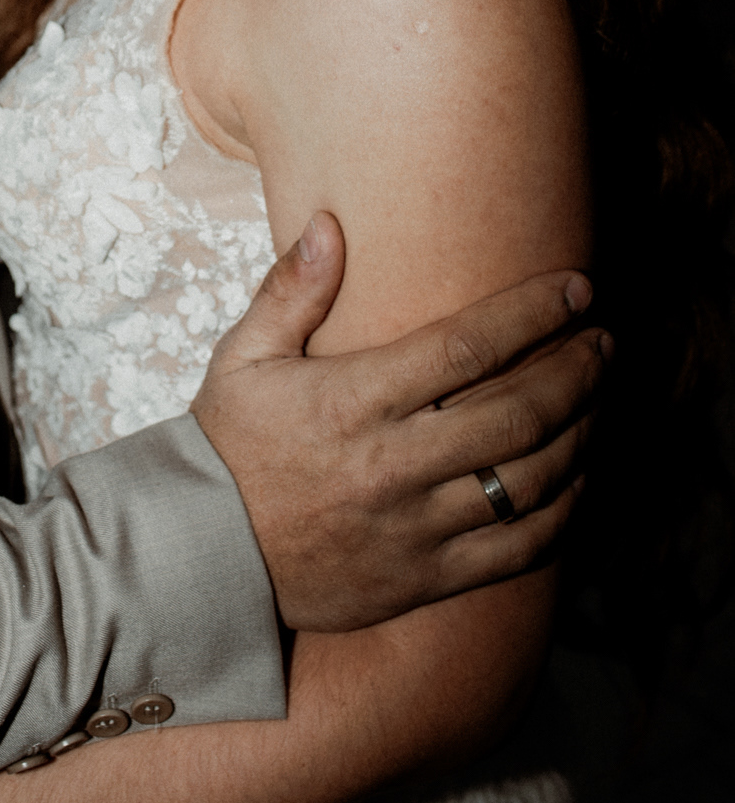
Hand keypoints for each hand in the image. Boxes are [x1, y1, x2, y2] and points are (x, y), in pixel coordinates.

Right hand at [191, 212, 608, 630]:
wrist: (200, 557)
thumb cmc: (225, 447)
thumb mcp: (241, 358)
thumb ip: (290, 291)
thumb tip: (328, 223)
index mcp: (353, 401)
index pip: (466, 347)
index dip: (532, 313)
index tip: (576, 287)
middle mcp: (393, 464)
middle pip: (516, 412)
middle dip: (575, 370)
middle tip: (603, 341)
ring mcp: (414, 527)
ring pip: (528, 480)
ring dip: (579, 434)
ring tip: (598, 399)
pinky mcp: (425, 579)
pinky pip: (517, 550)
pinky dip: (561, 512)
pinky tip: (577, 478)